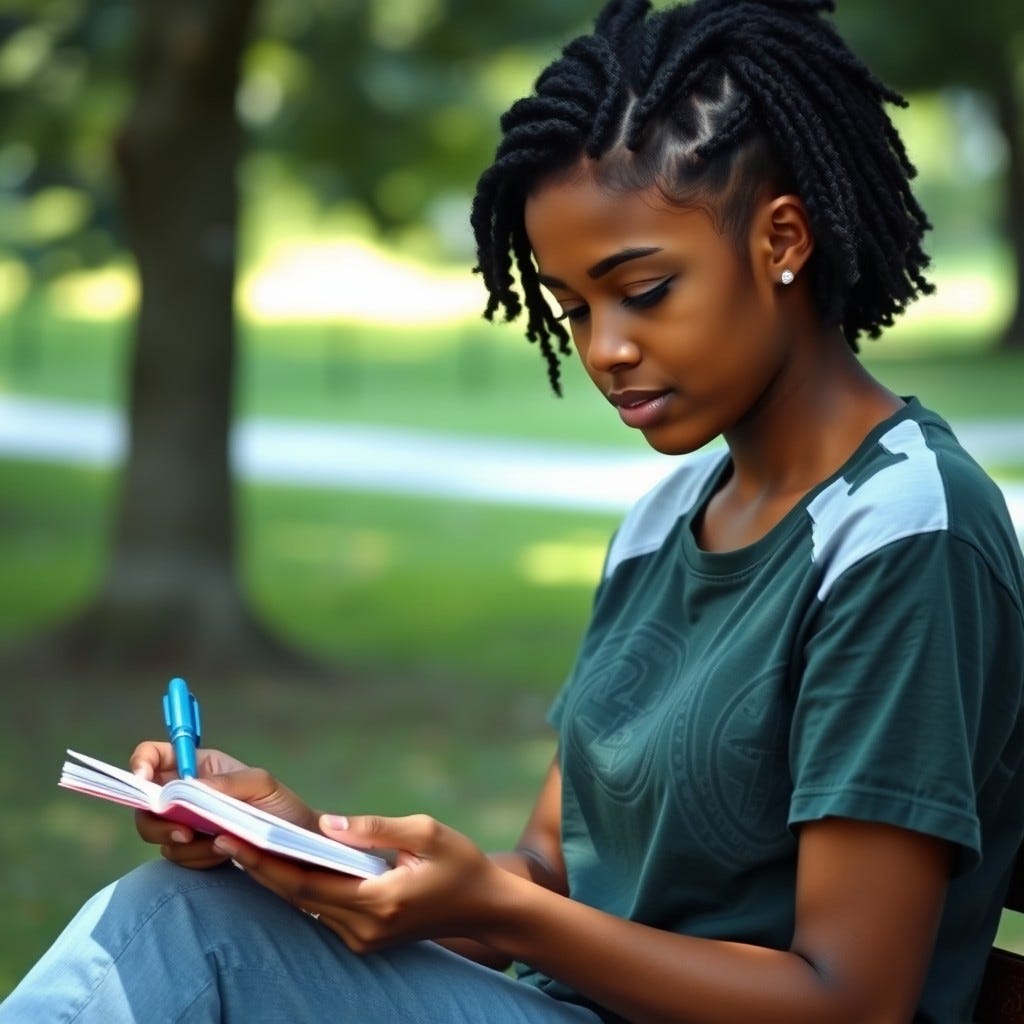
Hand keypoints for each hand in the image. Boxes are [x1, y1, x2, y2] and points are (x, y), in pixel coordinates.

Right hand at [130, 741, 317, 869]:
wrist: (294, 847)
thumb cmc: (281, 806)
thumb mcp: (261, 785)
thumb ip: (225, 783)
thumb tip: (187, 788)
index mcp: (199, 766)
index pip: (153, 755)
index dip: (140, 764)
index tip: (143, 782)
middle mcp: (186, 792)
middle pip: (144, 803)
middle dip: (157, 821)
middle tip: (186, 833)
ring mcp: (185, 822)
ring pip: (158, 834)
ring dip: (186, 843)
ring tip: (221, 843)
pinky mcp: (190, 850)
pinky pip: (176, 856)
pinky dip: (196, 859)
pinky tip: (222, 854)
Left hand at [212, 813, 506, 952]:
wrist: (484, 907)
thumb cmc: (460, 862)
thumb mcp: (426, 832)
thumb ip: (376, 828)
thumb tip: (328, 823)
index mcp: (379, 900)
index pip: (307, 884)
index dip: (268, 863)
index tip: (238, 840)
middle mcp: (364, 927)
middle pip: (297, 898)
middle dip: (259, 868)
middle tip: (223, 839)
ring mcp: (363, 938)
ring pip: (305, 907)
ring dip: (274, 878)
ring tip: (241, 847)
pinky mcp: (365, 938)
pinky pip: (321, 911)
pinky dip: (298, 887)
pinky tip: (279, 865)